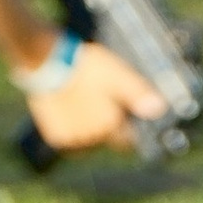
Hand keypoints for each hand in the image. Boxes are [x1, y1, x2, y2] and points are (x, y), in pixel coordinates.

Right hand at [22, 37, 165, 157]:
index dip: (128, 127)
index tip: (124, 114)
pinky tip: (72, 109)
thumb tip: (158, 109)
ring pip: (89, 141)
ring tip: (85, 101)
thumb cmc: (83, 66)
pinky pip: (71, 139)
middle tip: (101, 99)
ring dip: (90, 128)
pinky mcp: (56, 138)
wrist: (45, 61)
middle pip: (107, 139)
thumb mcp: (116, 74)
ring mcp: (73, 141)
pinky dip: (73, 128)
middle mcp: (92, 139)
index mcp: (110, 126)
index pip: (127, 141)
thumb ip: (137, 93)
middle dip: (108, 124)